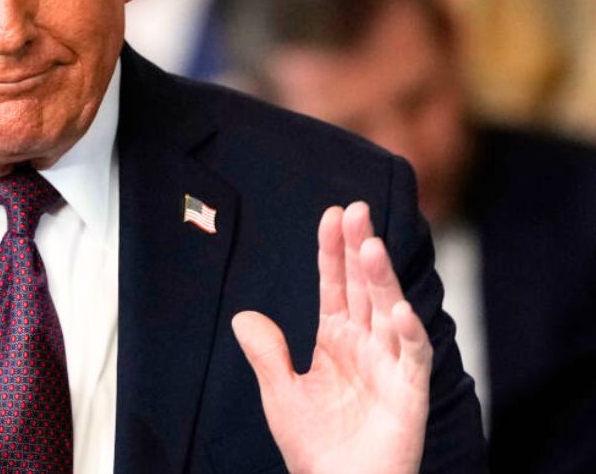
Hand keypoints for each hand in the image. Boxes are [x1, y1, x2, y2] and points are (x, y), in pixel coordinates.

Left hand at [232, 202, 431, 473]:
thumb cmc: (314, 446)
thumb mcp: (280, 393)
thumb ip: (267, 352)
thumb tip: (243, 315)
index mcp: (336, 339)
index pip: (335, 285)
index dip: (333, 252)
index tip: (332, 215)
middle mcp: (366, 344)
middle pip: (364, 286)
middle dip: (360, 248)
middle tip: (357, 210)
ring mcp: (390, 364)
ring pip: (389, 311)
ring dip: (382, 279)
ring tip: (371, 246)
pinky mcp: (408, 391)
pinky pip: (412, 356)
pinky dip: (408, 333)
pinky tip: (397, 309)